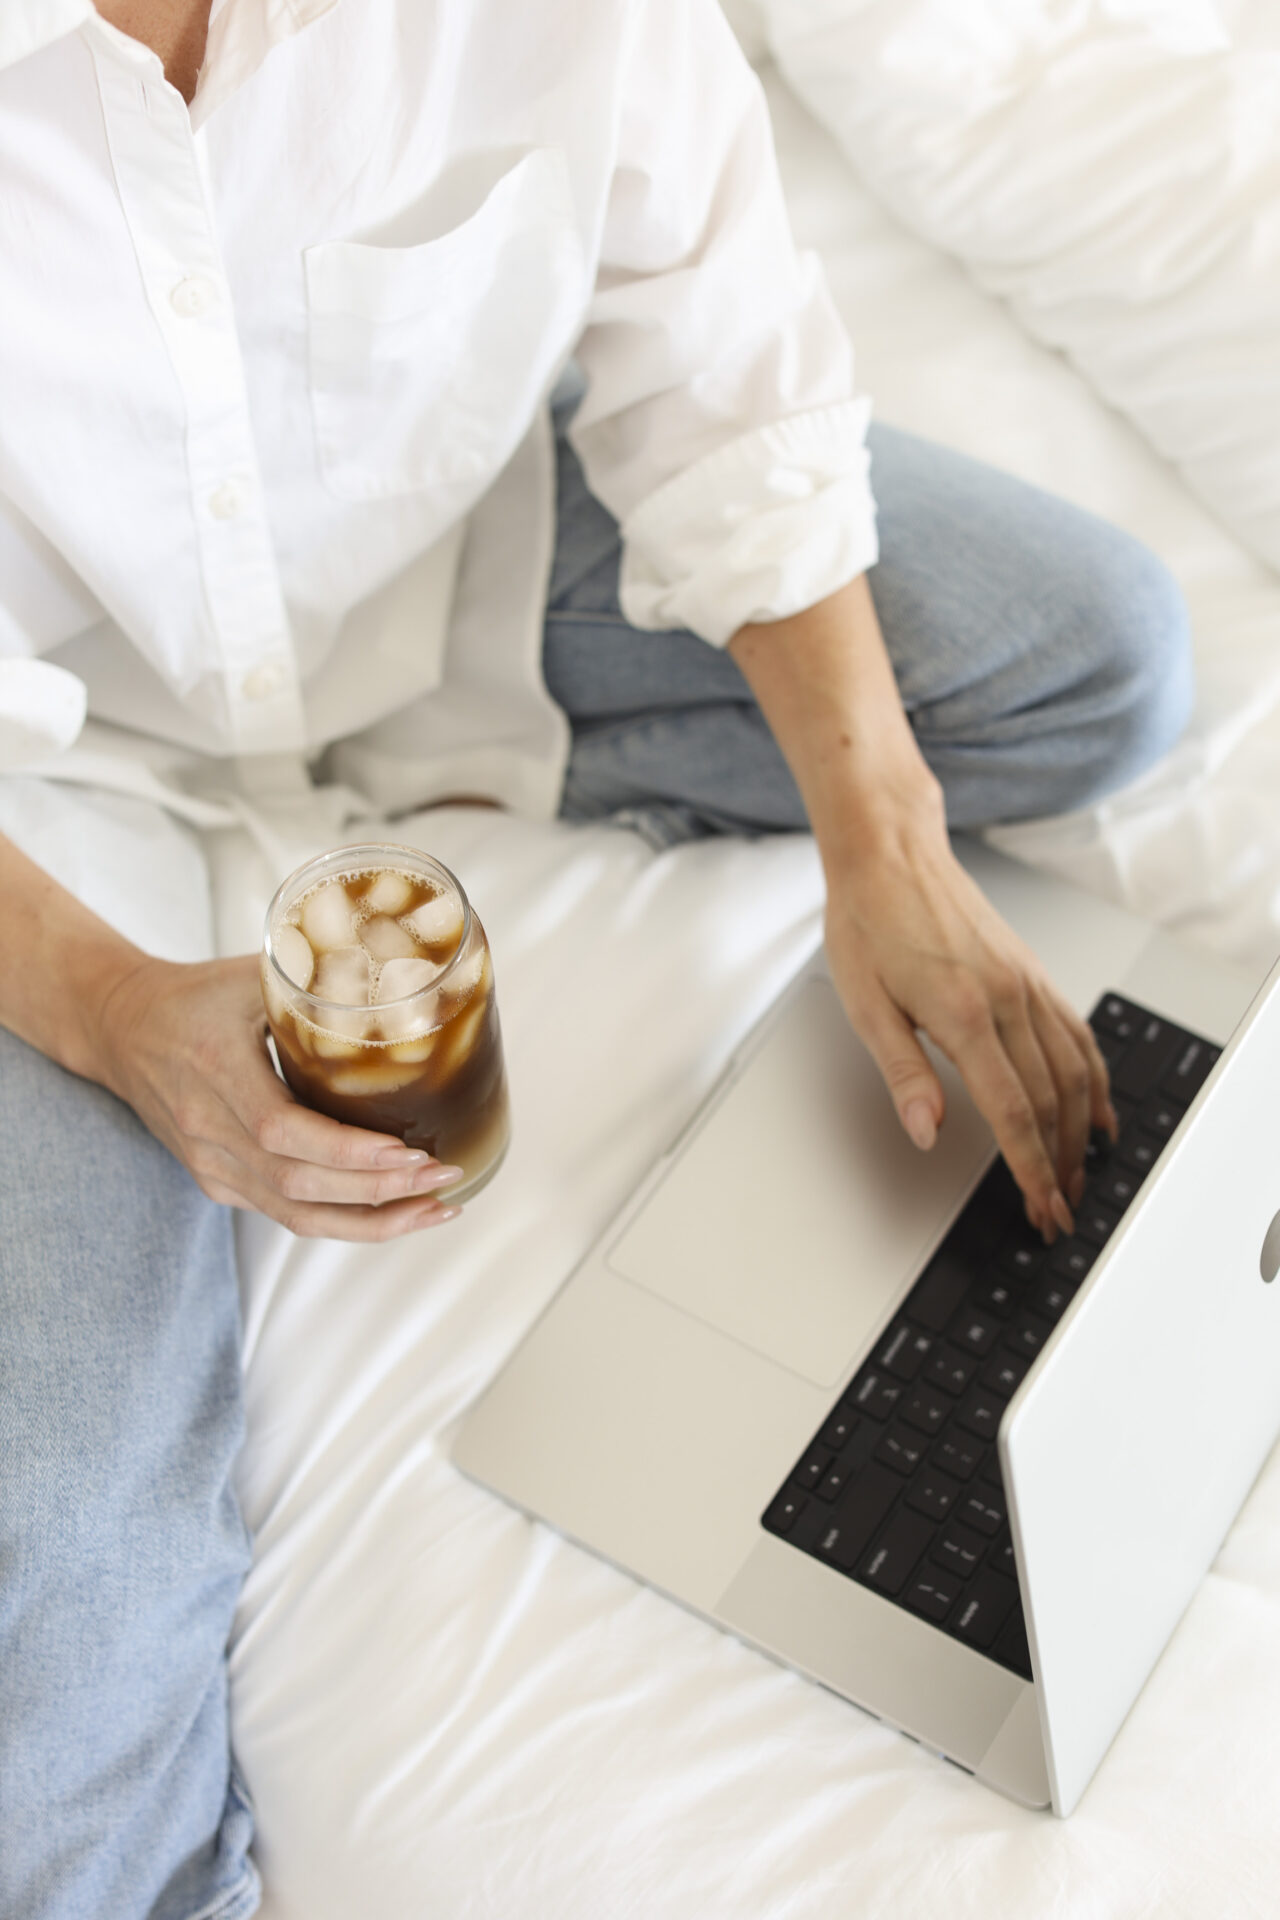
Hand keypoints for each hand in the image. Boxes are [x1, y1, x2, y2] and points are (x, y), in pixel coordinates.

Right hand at [93, 952, 463, 1238]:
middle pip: (298, 1184)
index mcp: (215, 1069)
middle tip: (442, 1176)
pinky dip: (343, 1220)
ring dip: (371, 1220)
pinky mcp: (216, 1182)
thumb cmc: (194, 995)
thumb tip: (406, 976)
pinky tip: (392, 1211)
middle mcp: (207, 1129)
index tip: (408, 1151)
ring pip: (296, 1214)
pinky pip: (285, 1214)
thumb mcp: (251, 974)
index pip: (283, 1131)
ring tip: (434, 1208)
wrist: (119, 1027)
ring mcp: (210, 1164)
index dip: (347, 1151)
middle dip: (379, 1191)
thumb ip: (318, 976)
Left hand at [823, 791, 1115, 1238]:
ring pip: (1073, 1071)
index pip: (1012, 1112)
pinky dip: (1093, 1078)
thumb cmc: (869, 922)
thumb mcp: (865, 1006)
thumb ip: (903, 1074)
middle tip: (1059, 1208)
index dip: (1031, 1169)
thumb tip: (926, 1129)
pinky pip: (1077, 1033)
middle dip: (1060, 1163)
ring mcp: (1027, 983)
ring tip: (1079, 1173)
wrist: (890, 855)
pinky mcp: (1032, 973)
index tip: (1041, 1207)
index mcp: (963, 1013)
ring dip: (1081, 1130)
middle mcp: (1007, 998)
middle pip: (1051, 1100)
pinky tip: (1095, 1106)